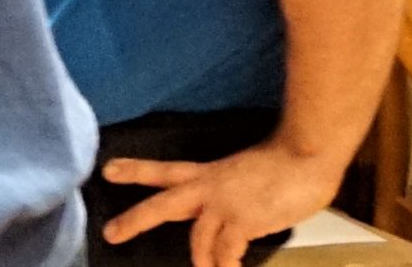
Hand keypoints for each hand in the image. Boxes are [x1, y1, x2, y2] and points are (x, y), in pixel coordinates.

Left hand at [101, 141, 341, 266]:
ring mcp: (224, 205)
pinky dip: (227, 266)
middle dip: (135, 220)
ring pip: (197, 239)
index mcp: (207, 173)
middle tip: (110, 233)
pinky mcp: (243, 221)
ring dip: (201, 261)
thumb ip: (231, 193)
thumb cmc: (283, 165)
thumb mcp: (244, 175)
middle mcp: (208, 188)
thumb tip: (231, 216)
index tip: (107, 170)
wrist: (304, 156)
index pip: (163, 170)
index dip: (135, 170)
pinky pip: (226, 253)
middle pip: (162, 204)